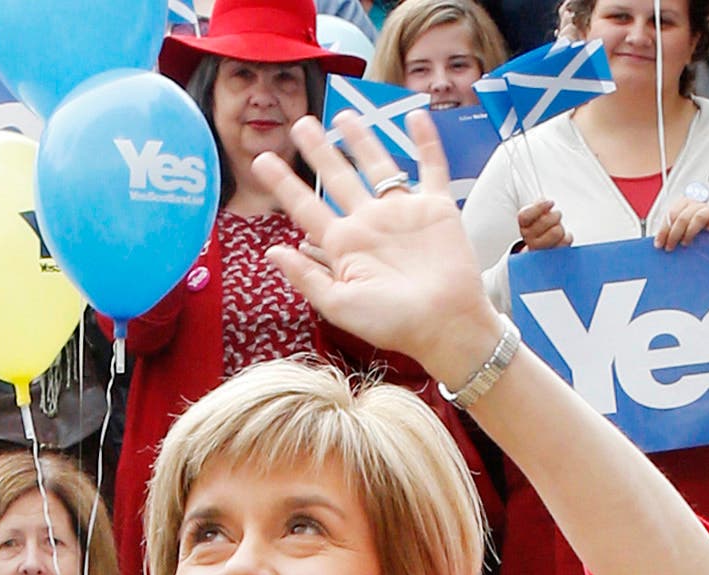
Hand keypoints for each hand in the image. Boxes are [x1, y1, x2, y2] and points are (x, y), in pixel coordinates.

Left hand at [260, 113, 497, 390]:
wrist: (445, 325)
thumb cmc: (392, 323)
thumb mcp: (339, 305)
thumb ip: (306, 277)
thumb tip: (271, 252)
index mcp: (344, 246)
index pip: (306, 207)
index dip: (284, 183)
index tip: (262, 159)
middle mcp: (370, 224)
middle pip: (338, 178)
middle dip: (319, 151)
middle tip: (300, 124)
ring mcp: (403, 213)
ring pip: (379, 165)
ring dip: (362, 140)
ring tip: (344, 115)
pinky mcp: (437, 208)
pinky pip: (431, 168)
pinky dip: (427, 142)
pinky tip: (417, 116)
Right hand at [514, 198, 567, 252]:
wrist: (543, 249)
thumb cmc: (543, 228)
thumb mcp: (538, 214)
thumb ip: (539, 205)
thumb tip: (544, 201)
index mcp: (524, 226)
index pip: (525, 216)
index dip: (539, 207)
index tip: (550, 203)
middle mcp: (529, 239)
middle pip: (544, 221)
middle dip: (555, 216)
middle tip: (556, 216)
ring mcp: (540, 249)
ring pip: (556, 232)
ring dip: (560, 227)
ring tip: (558, 228)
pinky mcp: (552, 256)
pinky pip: (565, 242)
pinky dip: (567, 237)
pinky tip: (562, 238)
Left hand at [648, 198, 708, 251]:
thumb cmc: (697, 238)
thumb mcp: (681, 236)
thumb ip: (672, 237)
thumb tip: (659, 246)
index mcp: (683, 208)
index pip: (671, 214)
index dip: (664, 229)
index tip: (659, 244)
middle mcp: (695, 207)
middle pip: (682, 216)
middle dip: (673, 233)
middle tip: (670, 247)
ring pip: (698, 216)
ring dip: (690, 231)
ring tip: (686, 243)